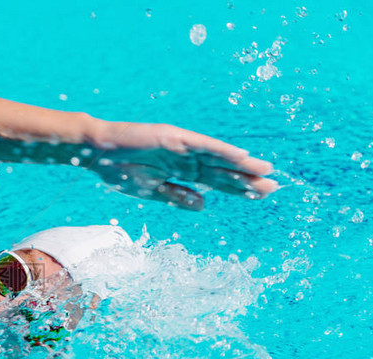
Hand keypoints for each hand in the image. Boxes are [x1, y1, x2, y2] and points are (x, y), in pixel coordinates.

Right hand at [87, 121, 277, 209]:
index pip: (215, 183)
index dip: (237, 190)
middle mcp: (186, 158)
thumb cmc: (120, 170)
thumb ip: (177, 197)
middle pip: (222, 171)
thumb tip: (203, 205)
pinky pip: (203, 146)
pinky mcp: (175, 138)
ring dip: (241, 164)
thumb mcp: (151, 191)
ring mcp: (182, 147)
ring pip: (218, 157)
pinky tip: (241, 156)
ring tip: (265, 171)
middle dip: (246, 180)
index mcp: (181, 172)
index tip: (260, 197)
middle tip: (274, 188)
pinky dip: (222, 151)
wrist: (98, 153)